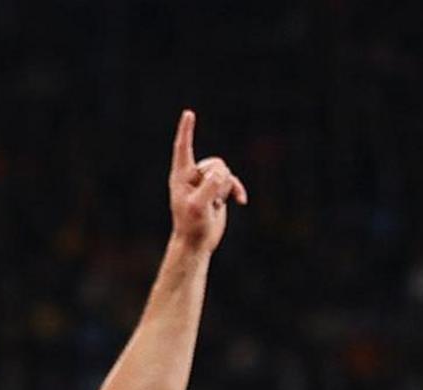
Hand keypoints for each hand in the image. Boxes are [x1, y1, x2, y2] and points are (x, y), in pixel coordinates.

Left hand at [165, 109, 245, 256]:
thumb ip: (209, 187)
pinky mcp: (217, 190)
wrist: (196, 242)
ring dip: (225, 188)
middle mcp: (193, 175)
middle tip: (211, 201)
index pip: (184, 148)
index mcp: (181, 175)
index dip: (186, 130)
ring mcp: (206, 182)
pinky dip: (237, 190)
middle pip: (215, 163)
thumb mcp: (198, 206)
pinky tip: (241, 201)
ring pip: (225, 171)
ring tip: (215, 205)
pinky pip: (232, 181)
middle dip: (219, 181)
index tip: (188, 113)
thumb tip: (221, 173)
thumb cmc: (191, 225)